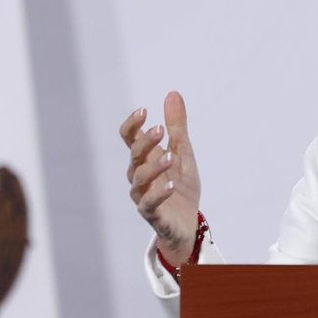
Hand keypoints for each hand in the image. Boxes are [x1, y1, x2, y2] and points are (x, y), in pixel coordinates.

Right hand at [119, 91, 201, 263]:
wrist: (188, 224)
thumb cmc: (180, 187)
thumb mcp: (183, 153)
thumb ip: (177, 126)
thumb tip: (173, 93)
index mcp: (145, 159)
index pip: (130, 139)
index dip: (132, 125)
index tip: (143, 111)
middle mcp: (140, 176)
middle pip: (134, 155)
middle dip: (145, 142)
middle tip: (160, 130)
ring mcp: (144, 195)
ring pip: (139, 179)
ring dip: (154, 166)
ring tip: (170, 157)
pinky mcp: (153, 214)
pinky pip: (150, 204)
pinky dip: (159, 194)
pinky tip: (171, 184)